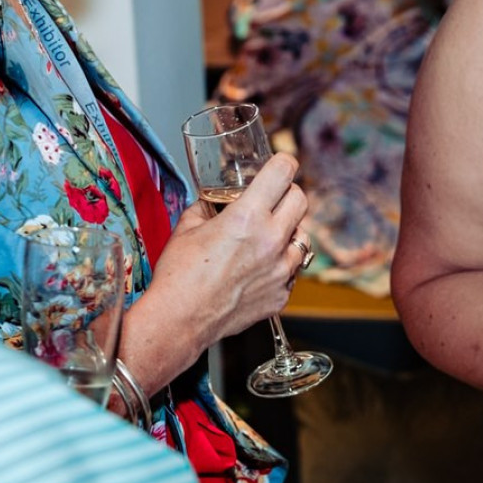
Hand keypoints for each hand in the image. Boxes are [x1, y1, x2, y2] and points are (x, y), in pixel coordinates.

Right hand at [122, 152, 310, 390]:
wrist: (180, 320)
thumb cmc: (179, 276)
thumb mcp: (186, 228)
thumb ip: (206, 207)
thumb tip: (212, 201)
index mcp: (247, 217)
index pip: (283, 173)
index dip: (283, 163)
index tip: (282, 163)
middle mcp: (271, 241)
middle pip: (301, 200)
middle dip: (289, 194)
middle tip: (276, 198)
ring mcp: (280, 270)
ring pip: (304, 237)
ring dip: (290, 231)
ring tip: (270, 237)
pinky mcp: (282, 295)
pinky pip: (293, 271)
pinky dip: (282, 265)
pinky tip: (262, 267)